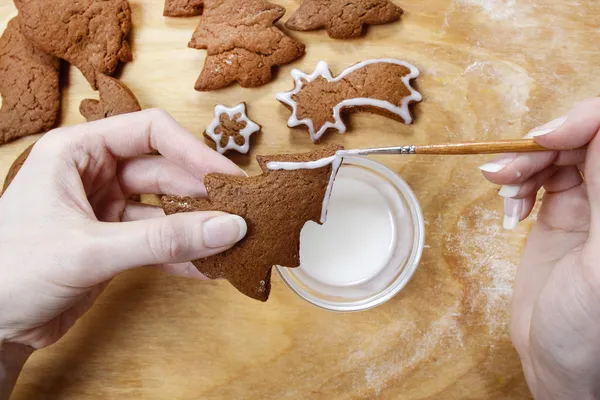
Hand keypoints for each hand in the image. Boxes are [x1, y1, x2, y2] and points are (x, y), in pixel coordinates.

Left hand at [0, 109, 246, 349]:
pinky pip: (158, 241)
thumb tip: (227, 227)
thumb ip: (162, 240)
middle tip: (241, 214)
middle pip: (165, 171)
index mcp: (78, 151)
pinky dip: (182, 254)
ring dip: (196, 226)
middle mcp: (95, 173)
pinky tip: (208, 267)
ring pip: (165, 208)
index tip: (228, 177)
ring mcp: (106, 208)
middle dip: (202, 194)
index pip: (150, 132)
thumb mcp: (89, 250)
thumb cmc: (11, 271)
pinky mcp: (113, 241)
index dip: (193, 151)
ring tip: (232, 242)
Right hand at [480, 98, 599, 398]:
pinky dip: (516, 183)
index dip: (581, 122)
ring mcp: (591, 199)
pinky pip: (536, 175)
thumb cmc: (591, 323)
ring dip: (521, 164)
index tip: (543, 139)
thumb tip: (593, 126)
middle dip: (538, 146)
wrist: (558, 357)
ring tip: (502, 193)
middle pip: (580, 137)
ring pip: (555, 152)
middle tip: (504, 172)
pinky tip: (510, 209)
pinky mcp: (562, 209)